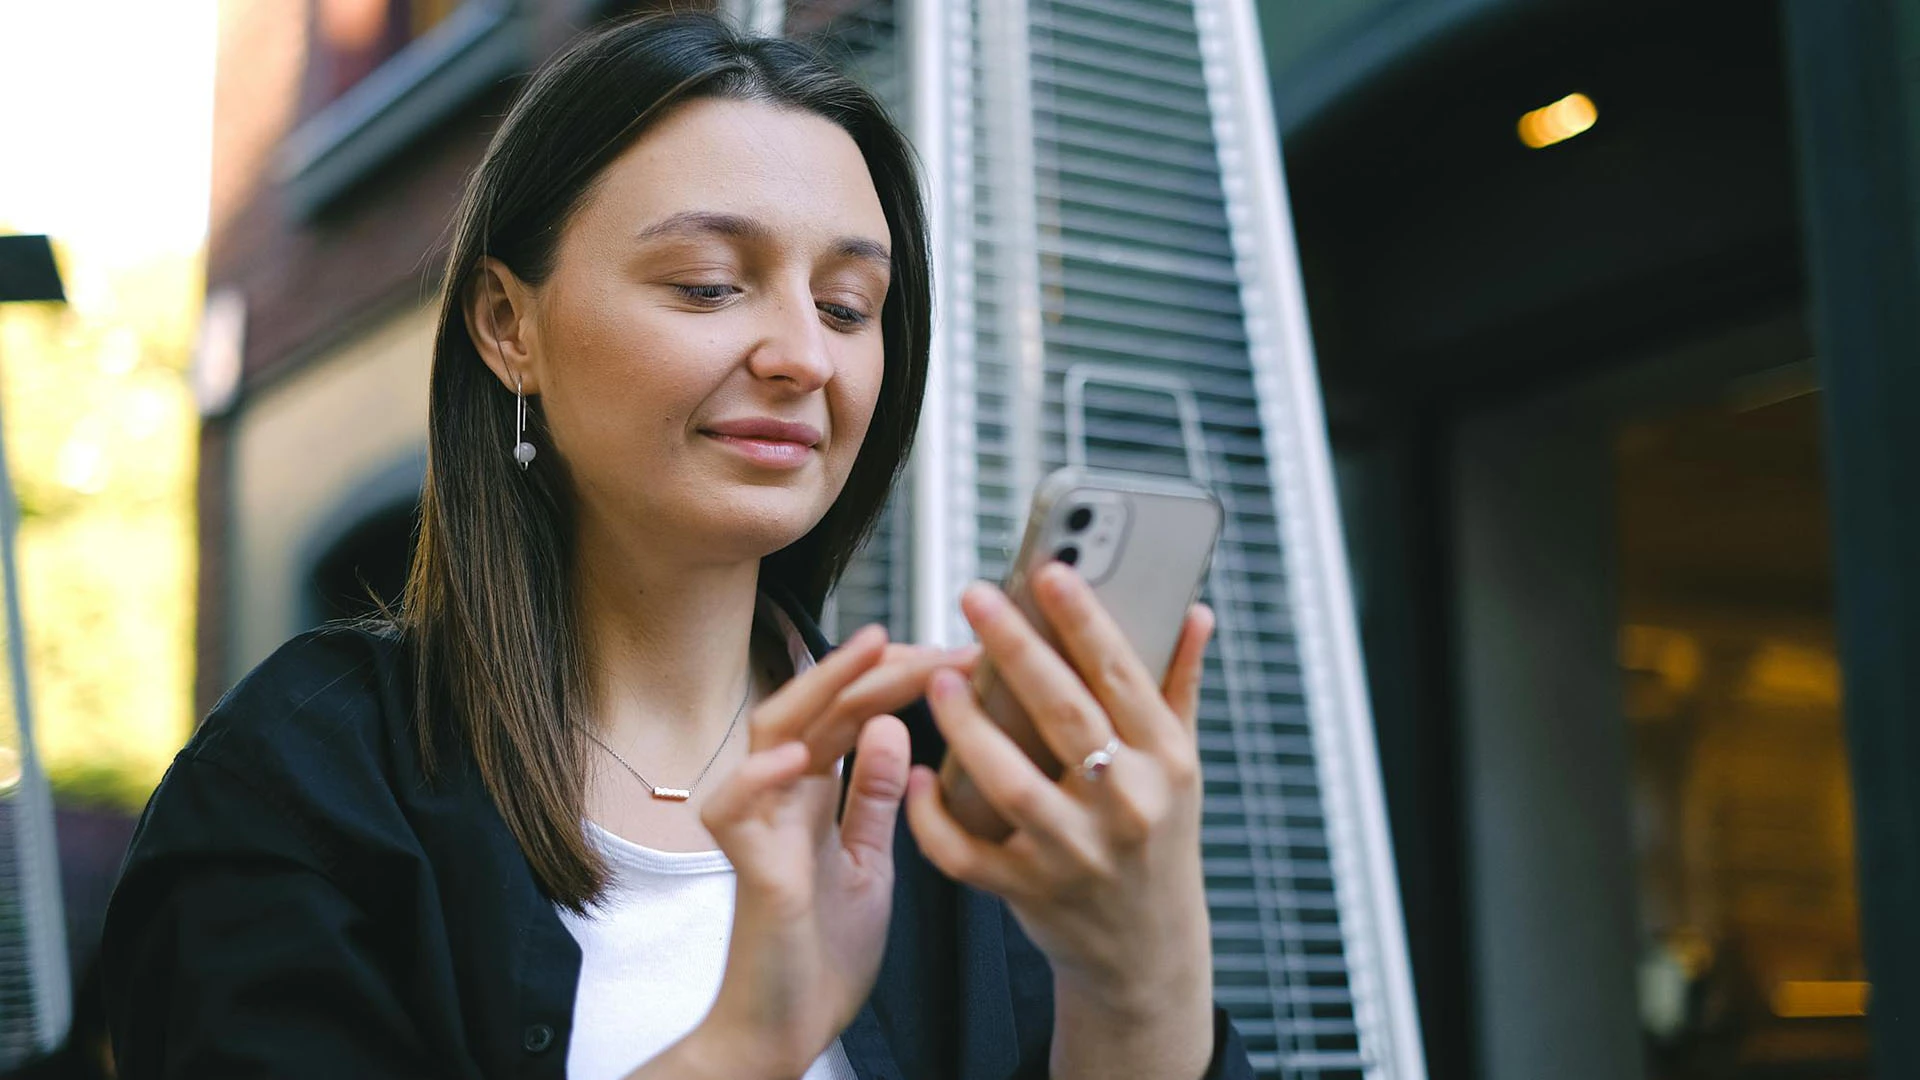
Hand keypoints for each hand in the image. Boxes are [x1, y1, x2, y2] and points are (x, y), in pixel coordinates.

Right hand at [684, 626, 975, 1078]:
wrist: (789, 1028)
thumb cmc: (823, 948)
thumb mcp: (869, 859)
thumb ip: (874, 794)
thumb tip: (891, 725)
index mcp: (815, 792)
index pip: (852, 709)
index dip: (899, 674)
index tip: (961, 655)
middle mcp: (783, 795)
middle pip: (818, 704)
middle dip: (876, 665)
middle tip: (938, 644)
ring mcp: (761, 827)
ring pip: (770, 732)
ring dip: (819, 688)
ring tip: (869, 652)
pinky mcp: (748, 869)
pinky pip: (732, 809)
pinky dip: (760, 777)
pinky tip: (800, 754)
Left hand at [903, 564, 1217, 1077]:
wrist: (1146, 948)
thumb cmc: (1159, 837)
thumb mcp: (1181, 765)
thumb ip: (1178, 684)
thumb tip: (1195, 609)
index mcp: (1166, 760)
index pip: (1122, 675)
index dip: (1083, 619)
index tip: (1047, 570)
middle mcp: (1127, 804)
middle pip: (1065, 715)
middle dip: (1017, 650)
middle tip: (975, 598)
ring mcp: (1077, 852)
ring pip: (1011, 782)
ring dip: (969, 728)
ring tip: (939, 681)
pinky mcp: (1030, 891)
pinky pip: (967, 851)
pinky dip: (934, 816)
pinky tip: (919, 775)